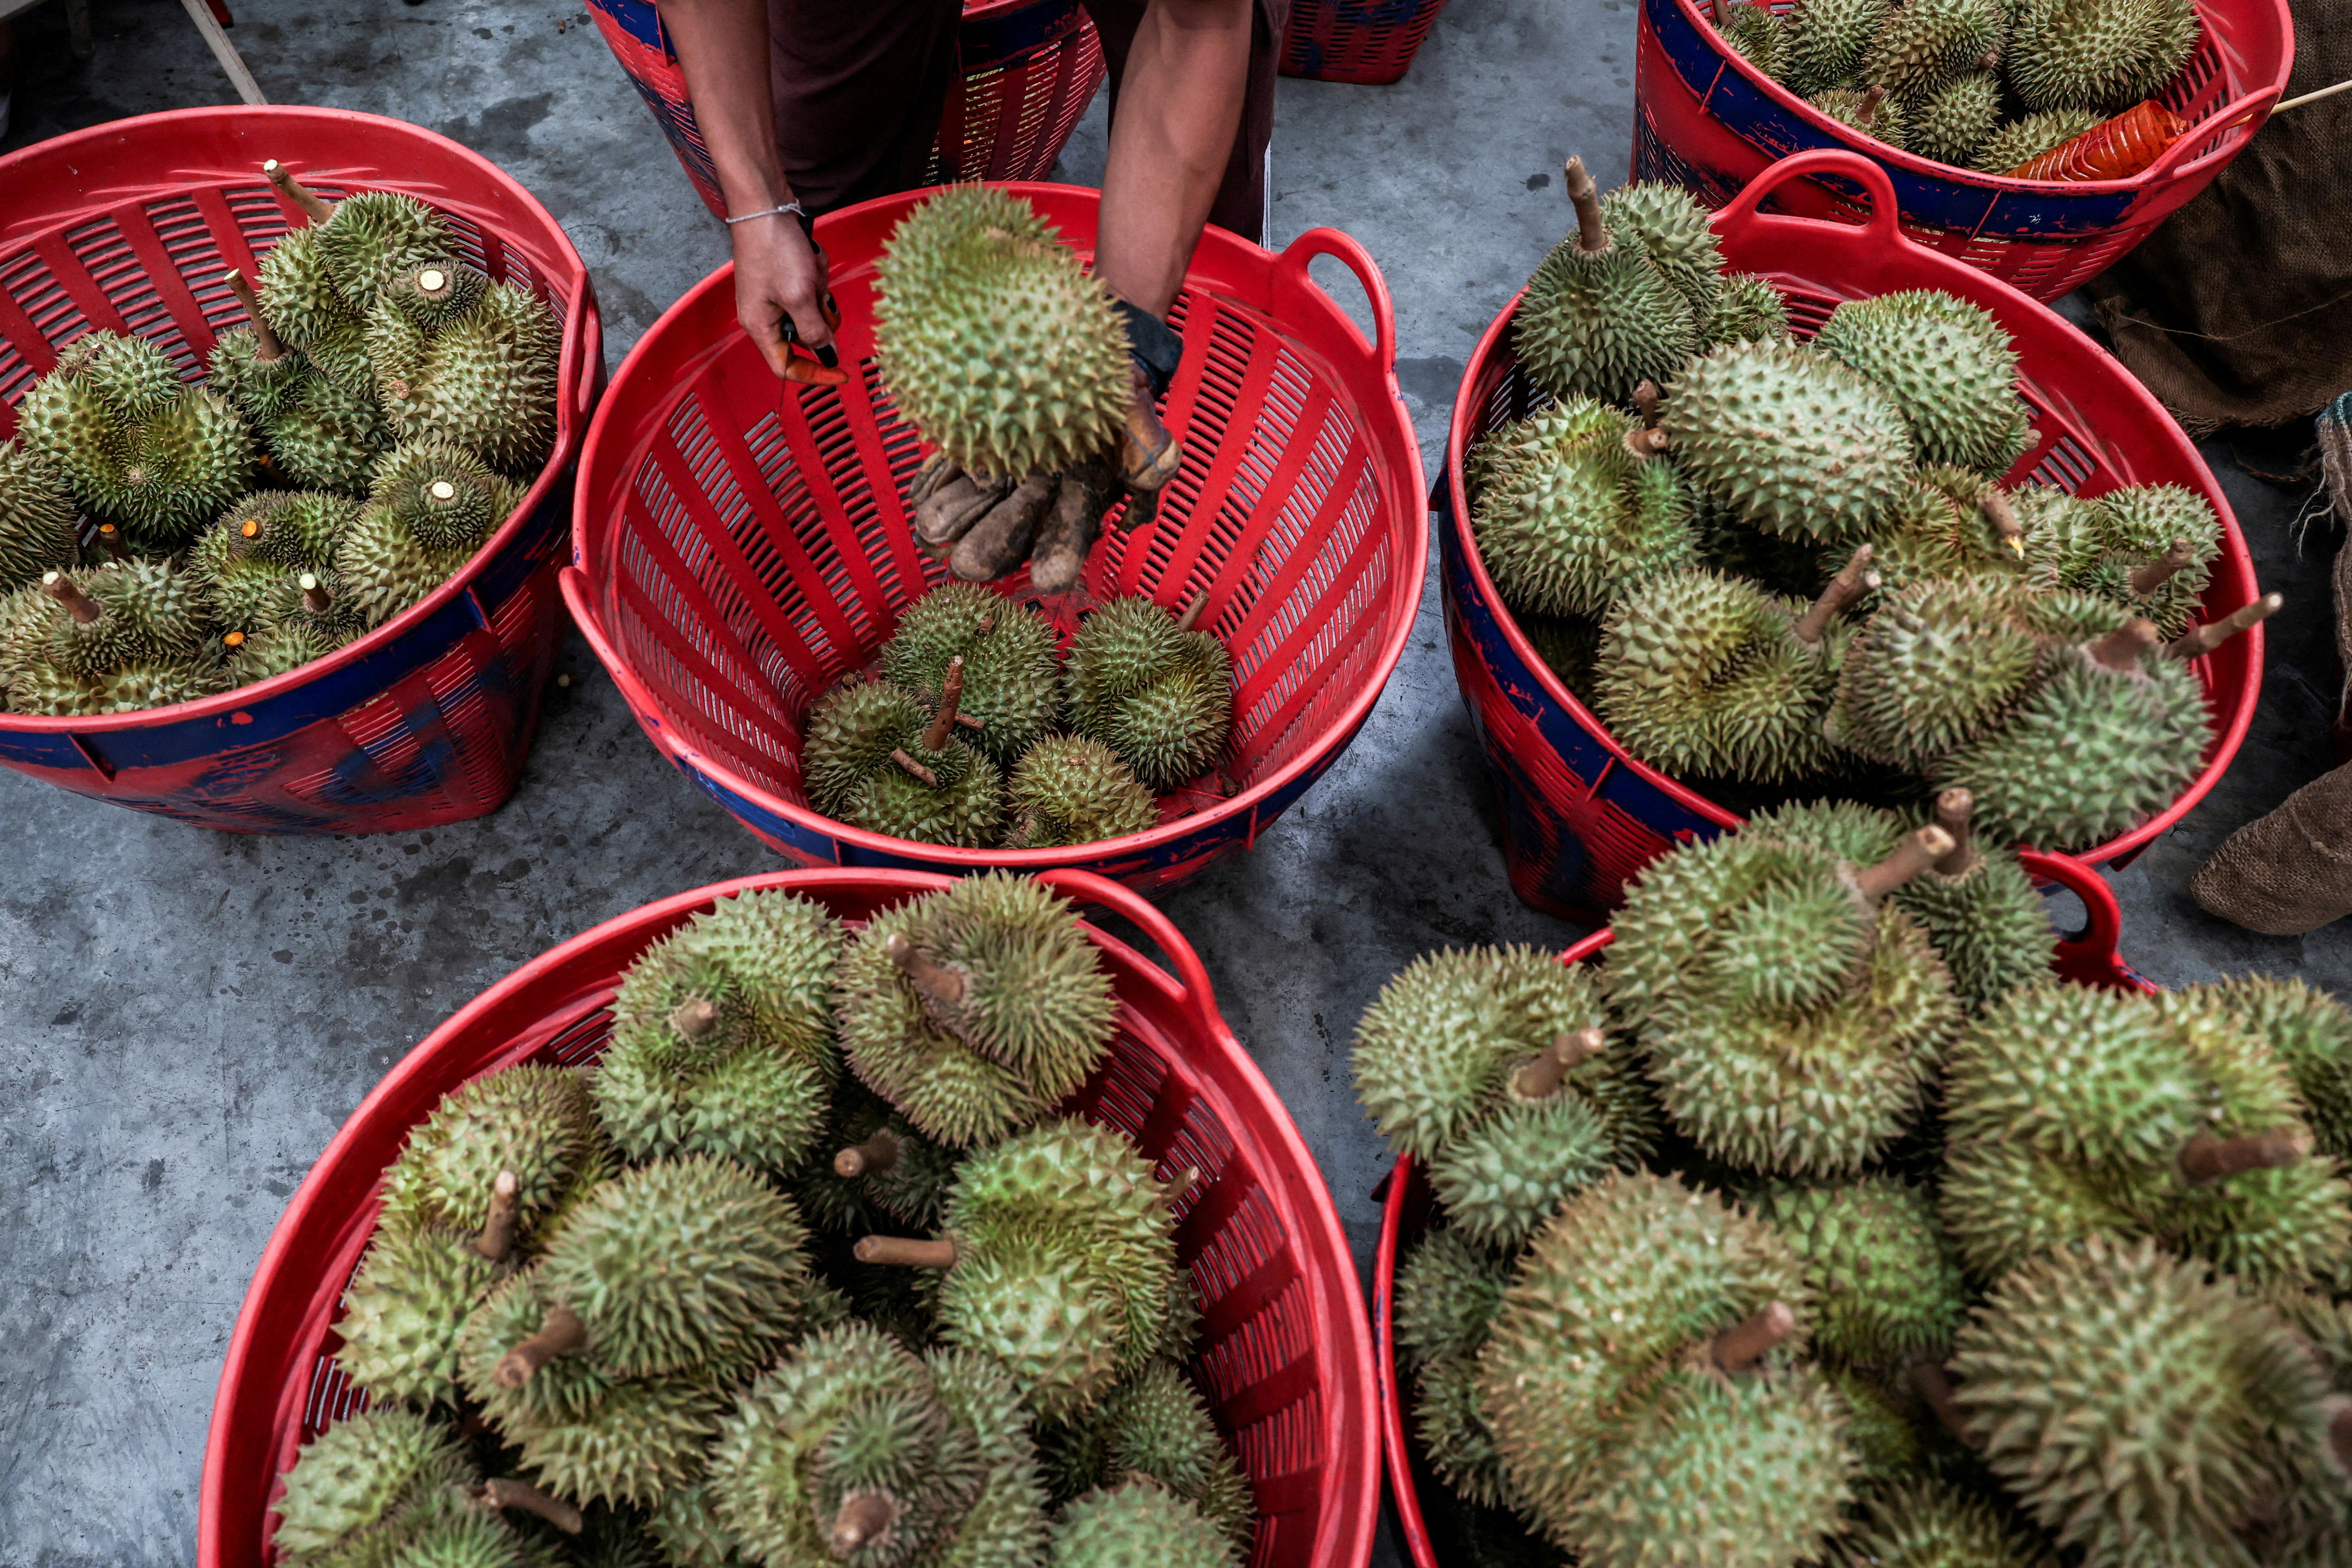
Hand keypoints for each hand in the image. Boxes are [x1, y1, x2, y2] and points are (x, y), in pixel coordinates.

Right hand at [731, 213, 845, 385]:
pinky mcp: (786, 278)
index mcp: (760, 327)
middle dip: (819, 313)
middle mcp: (766, 316)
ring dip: (819, 288)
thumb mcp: (800, 296)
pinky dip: (817, 273)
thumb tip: (828, 354)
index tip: (842, 373)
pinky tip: (810, 256)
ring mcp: (776, 296)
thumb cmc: (774, 248)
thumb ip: (815, 330)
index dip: (815, 375)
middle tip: (818, 290)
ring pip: (814, 309)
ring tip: (811, 266)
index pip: (787, 367)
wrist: (764, 204)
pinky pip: (812, 287)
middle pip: (807, 335)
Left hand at [911, 358, 1185, 593]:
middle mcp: (1038, 495)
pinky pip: (952, 469)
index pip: (1070, 533)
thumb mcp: (1137, 411)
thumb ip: (1146, 449)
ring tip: (931, 530)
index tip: (1050, 580)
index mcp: (1078, 496)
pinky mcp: (972, 445)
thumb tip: (1146, 488)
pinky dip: (936, 483)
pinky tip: (919, 495)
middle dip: (992, 548)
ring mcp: (1003, 473)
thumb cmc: (1111, 383)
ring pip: (977, 504)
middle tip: (967, 565)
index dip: (1060, 556)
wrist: (1072, 342)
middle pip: (1015, 528)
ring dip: (954, 520)